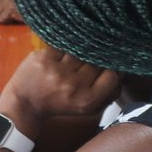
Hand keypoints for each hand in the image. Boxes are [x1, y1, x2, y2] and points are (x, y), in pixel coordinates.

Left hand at [0, 0, 22, 23]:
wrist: (32, 7)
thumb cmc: (17, 8)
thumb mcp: (4, 5)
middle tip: (1, 16)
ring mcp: (6, 2)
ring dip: (0, 19)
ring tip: (7, 16)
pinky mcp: (10, 8)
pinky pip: (1, 19)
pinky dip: (6, 20)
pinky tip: (12, 17)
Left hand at [0, 49, 120, 128]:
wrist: (27, 102)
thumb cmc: (62, 103)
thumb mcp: (89, 107)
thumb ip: (110, 92)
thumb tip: (124, 70)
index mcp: (86, 101)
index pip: (112, 76)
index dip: (112, 67)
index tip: (108, 63)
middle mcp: (72, 86)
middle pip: (96, 61)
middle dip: (96, 58)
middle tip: (91, 57)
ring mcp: (57, 71)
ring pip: (81, 50)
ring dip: (81, 49)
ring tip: (78, 52)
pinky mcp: (43, 58)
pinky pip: (63, 44)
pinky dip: (66, 44)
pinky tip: (65, 48)